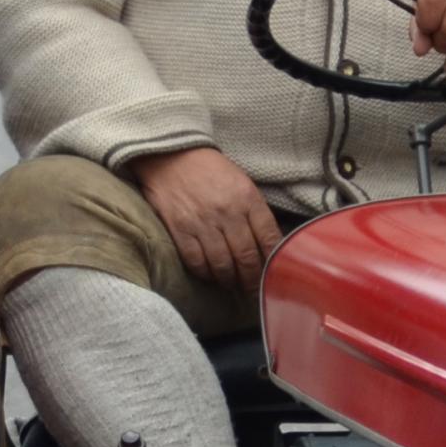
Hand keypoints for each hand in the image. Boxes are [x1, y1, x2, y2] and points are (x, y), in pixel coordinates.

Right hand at [132, 146, 280, 289]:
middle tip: (255, 292)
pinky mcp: (180, 229)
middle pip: (247, 258)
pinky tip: (210, 275)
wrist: (171, 154)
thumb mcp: (242, 184)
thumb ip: (255, 213)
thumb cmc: (210, 171)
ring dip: (230, 280)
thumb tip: (268, 247)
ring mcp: (202, 222)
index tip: (275, 277)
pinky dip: (205, 273)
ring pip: (222, 265)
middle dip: (252, 280)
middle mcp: (228, 212)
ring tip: (233, 285)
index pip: (269, 239)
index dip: (273, 263)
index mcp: (248, 199)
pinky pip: (196, 262)